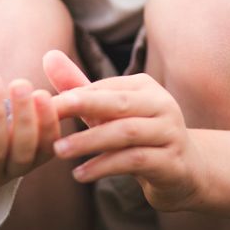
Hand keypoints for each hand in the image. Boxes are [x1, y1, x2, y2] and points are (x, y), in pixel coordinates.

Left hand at [44, 50, 201, 212]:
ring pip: (125, 133)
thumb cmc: (139, 136)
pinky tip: (80, 174)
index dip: (74, 95)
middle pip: (118, 103)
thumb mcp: (108, 112)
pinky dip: (105, 167)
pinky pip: (134, 161)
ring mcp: (169, 134)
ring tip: (58, 150)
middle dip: (83, 106)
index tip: (42, 104)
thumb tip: (48, 55)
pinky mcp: (172, 163)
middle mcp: (161, 105)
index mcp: (145, 87)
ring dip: (89, 142)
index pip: (106, 87)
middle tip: (52, 112)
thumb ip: (79, 87)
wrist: (187, 172)